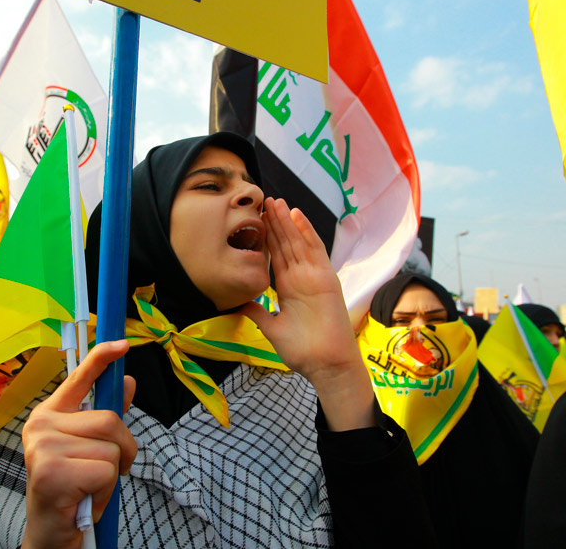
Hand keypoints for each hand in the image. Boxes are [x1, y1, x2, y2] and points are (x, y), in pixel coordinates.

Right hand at [21, 340, 136, 548]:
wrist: (53, 535)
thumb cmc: (72, 491)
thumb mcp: (91, 450)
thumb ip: (106, 418)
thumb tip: (126, 382)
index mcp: (48, 415)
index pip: (78, 377)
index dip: (101, 357)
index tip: (123, 343)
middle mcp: (40, 425)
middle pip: (110, 419)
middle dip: (122, 450)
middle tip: (103, 475)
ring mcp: (43, 447)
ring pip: (111, 445)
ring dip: (112, 473)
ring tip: (89, 488)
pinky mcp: (51, 471)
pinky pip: (106, 469)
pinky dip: (106, 490)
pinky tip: (85, 499)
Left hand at [240, 197, 373, 430]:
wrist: (325, 364)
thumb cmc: (303, 351)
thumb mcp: (271, 328)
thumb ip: (258, 312)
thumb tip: (239, 302)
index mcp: (288, 288)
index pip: (275, 256)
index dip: (266, 238)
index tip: (255, 220)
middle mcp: (301, 278)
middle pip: (286, 244)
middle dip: (275, 223)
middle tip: (264, 200)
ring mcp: (314, 276)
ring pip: (298, 241)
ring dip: (287, 221)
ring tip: (276, 201)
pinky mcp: (326, 277)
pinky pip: (315, 250)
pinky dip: (306, 231)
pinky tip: (296, 215)